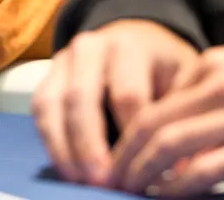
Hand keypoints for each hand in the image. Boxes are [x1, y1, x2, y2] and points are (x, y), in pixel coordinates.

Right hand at [32, 20, 198, 185]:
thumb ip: (180, 117)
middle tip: (103, 182)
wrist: (137, 40)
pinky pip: (40, 108)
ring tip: (80, 181)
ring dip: (64, 146)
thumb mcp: (183, 83)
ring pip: (53, 103)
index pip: (127, 95)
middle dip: (90, 145)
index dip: (132, 138)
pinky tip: (66, 168)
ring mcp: (65, 59)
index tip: (143, 171)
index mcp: (130, 46)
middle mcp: (91, 47)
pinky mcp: (49, 75)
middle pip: (82, 98)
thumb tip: (182, 167)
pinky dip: (50, 140)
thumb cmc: (163, 70)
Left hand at [110, 41, 223, 195]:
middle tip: (102, 181)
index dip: (127, 133)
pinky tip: (164, 199)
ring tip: (123, 193)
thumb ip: (218, 98)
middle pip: (149, 122)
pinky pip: (203, 169)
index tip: (114, 157)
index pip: (154, 101)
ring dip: (138, 173)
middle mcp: (220, 84)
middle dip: (121, 156)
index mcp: (215, 65)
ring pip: (166, 145)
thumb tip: (186, 136)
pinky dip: (176, 188)